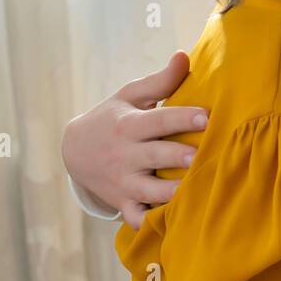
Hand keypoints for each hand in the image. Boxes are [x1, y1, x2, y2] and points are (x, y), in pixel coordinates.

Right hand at [61, 51, 208, 226]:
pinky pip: (137, 218)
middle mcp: (126, 155)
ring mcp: (124, 182)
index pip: (158, 120)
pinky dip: (151, 223)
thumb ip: (160, 81)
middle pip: (155, 156)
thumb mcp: (129, 96)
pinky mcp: (123, 203)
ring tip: (194, 192)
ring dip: (170, 195)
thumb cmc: (112, 118)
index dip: (182, 117)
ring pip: (149, 192)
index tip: (207, 115)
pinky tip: (174, 225)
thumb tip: (184, 56)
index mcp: (129, 125)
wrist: (74, 152)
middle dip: (176, 157)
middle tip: (199, 156)